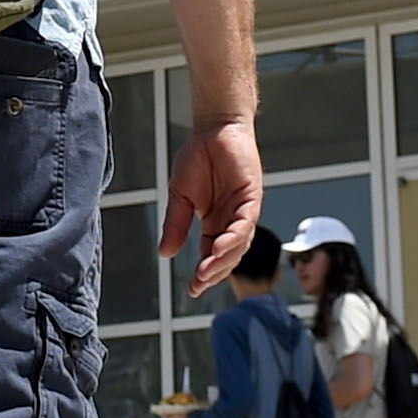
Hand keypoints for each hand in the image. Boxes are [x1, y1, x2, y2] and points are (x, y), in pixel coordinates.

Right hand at [164, 114, 265, 300]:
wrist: (214, 128)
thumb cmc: (199, 157)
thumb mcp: (180, 196)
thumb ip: (175, 224)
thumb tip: (165, 254)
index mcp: (215, 222)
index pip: (211, 255)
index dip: (204, 273)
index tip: (193, 289)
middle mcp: (232, 220)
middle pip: (228, 255)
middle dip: (214, 272)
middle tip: (200, 284)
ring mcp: (244, 210)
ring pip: (239, 244)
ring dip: (224, 259)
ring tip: (207, 270)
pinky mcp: (252, 197)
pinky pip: (245, 223)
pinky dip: (233, 237)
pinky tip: (219, 247)